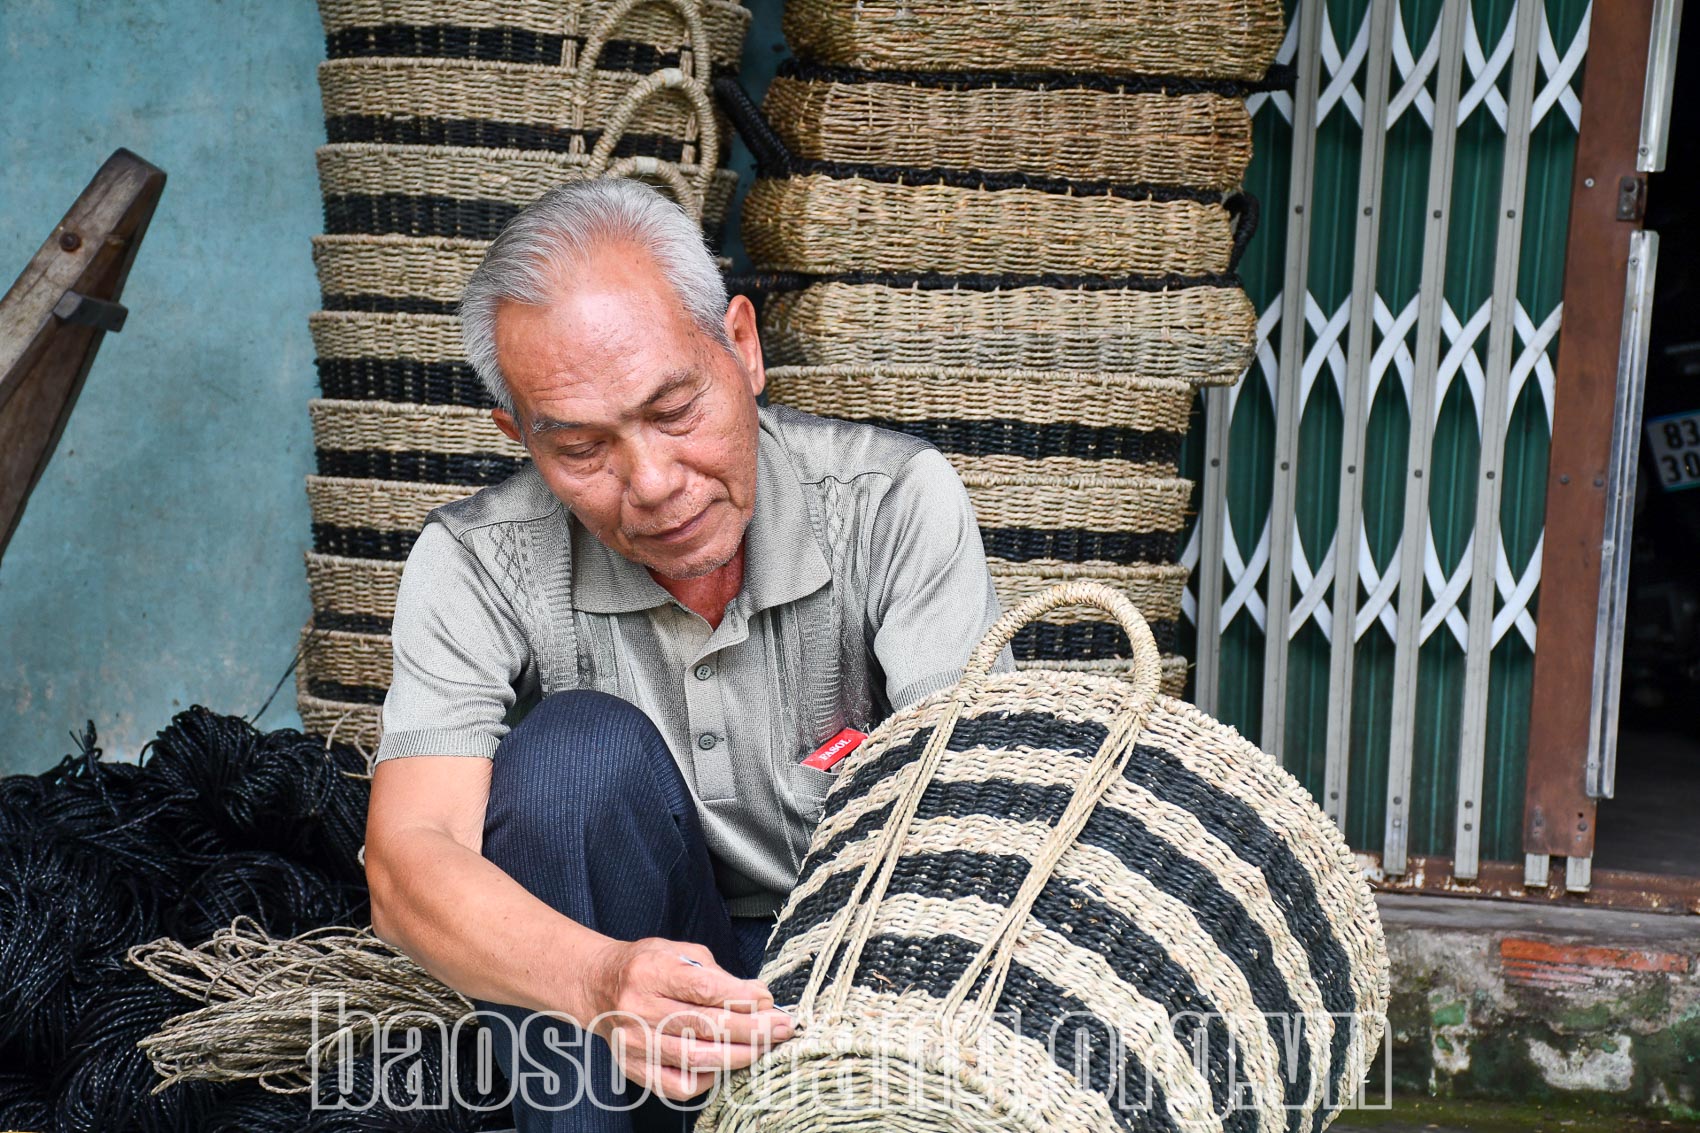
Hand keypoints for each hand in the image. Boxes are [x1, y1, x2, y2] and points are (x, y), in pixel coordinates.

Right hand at [582, 937, 793, 1099]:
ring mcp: (636, 1043)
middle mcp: (639, 1009)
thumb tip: (758, 996)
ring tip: (766, 1048)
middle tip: (782, 1028)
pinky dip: (707, 1080)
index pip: (702, 989)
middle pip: (704, 1026)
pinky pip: (677, 1085)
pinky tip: (725, 1067)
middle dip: (751, 1029)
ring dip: (738, 1056)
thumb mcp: (680, 954)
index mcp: (651, 973)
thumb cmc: (646, 966)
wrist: (598, 986)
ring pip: (695, 1058)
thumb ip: (718, 975)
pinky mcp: (635, 1068)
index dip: (739, 998)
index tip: (768, 1001)